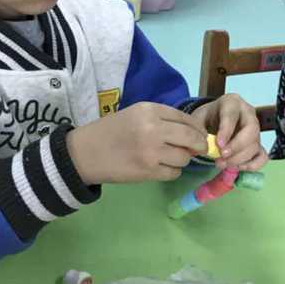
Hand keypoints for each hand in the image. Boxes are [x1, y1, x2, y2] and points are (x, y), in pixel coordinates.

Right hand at [66, 102, 207, 183]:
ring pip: (184, 157)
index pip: (185, 118)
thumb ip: (162, 120)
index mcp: (149, 110)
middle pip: (191, 137)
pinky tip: (162, 167)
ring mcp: (151, 151)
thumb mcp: (135, 114)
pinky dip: (172, 171)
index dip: (197, 129)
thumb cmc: (110, 132)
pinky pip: (173, 173)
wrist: (84, 153)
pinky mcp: (148, 171)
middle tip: (198, 149)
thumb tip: (192, 133)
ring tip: (170, 158)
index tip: (200, 135)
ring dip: (182, 159)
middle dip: (199, 144)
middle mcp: (153, 128)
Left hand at [190, 94, 267, 170]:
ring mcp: (256, 130)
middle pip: (251, 129)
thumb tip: (201, 147)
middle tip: (221, 156)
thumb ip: (198, 131)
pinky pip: (262, 157)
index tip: (218, 145)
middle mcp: (248, 114)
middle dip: (236, 146)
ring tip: (221, 163)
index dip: (226, 130)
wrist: (213, 121)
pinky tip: (236, 167)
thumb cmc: (207, 119)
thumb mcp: (198, 119)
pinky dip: (251, 165)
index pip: (232, 114)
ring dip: (239, 159)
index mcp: (232, 102)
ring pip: (255, 145)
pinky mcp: (258, 145)